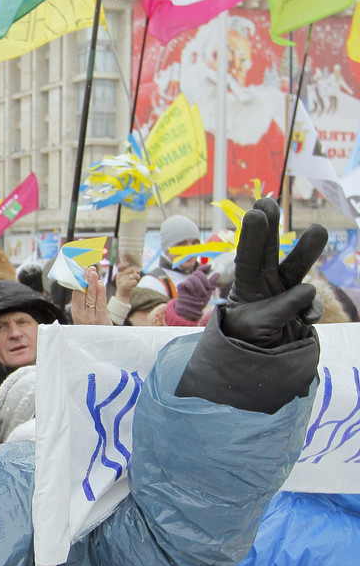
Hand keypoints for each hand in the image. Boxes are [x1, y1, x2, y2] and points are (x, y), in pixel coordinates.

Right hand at [72, 266, 111, 325]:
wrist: (100, 342)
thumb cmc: (94, 326)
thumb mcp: (85, 315)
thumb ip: (84, 302)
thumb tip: (84, 283)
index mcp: (75, 311)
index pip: (76, 293)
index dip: (79, 281)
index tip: (82, 270)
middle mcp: (81, 314)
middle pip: (82, 293)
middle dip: (85, 279)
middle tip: (88, 269)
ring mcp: (90, 317)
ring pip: (91, 297)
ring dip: (92, 283)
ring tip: (93, 272)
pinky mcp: (100, 319)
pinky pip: (100, 304)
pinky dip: (100, 293)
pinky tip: (100, 284)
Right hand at [113, 264, 140, 303]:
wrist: (122, 296)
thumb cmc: (125, 286)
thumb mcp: (123, 278)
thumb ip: (127, 272)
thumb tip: (137, 269)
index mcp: (118, 273)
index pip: (120, 265)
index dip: (125, 264)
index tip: (129, 265)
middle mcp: (119, 276)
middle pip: (131, 269)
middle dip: (137, 272)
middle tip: (137, 275)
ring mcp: (122, 280)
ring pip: (134, 275)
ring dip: (137, 278)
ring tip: (135, 281)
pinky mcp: (125, 285)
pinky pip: (134, 281)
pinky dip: (135, 283)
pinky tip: (133, 285)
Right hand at [173, 264, 218, 320]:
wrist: (191, 311)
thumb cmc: (199, 303)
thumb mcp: (208, 293)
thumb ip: (212, 283)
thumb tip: (217, 273)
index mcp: (198, 282)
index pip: (200, 271)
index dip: (204, 267)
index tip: (210, 266)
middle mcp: (192, 281)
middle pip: (197, 273)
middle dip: (204, 279)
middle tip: (208, 287)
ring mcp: (186, 283)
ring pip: (192, 277)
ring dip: (199, 285)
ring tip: (201, 293)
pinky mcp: (180, 286)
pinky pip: (186, 282)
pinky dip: (192, 287)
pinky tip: (194, 293)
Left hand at [220, 197, 327, 347]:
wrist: (262, 364)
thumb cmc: (247, 342)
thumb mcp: (254, 327)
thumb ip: (278, 309)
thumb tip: (307, 291)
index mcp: (245, 286)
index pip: (247, 258)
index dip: (252, 237)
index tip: (256, 212)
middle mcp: (266, 284)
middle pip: (269, 253)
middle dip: (271, 229)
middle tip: (268, 201)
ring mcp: (286, 294)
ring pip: (297, 269)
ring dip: (307, 251)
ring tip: (319, 231)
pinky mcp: (304, 308)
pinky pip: (311, 305)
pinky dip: (310, 311)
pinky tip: (304, 321)